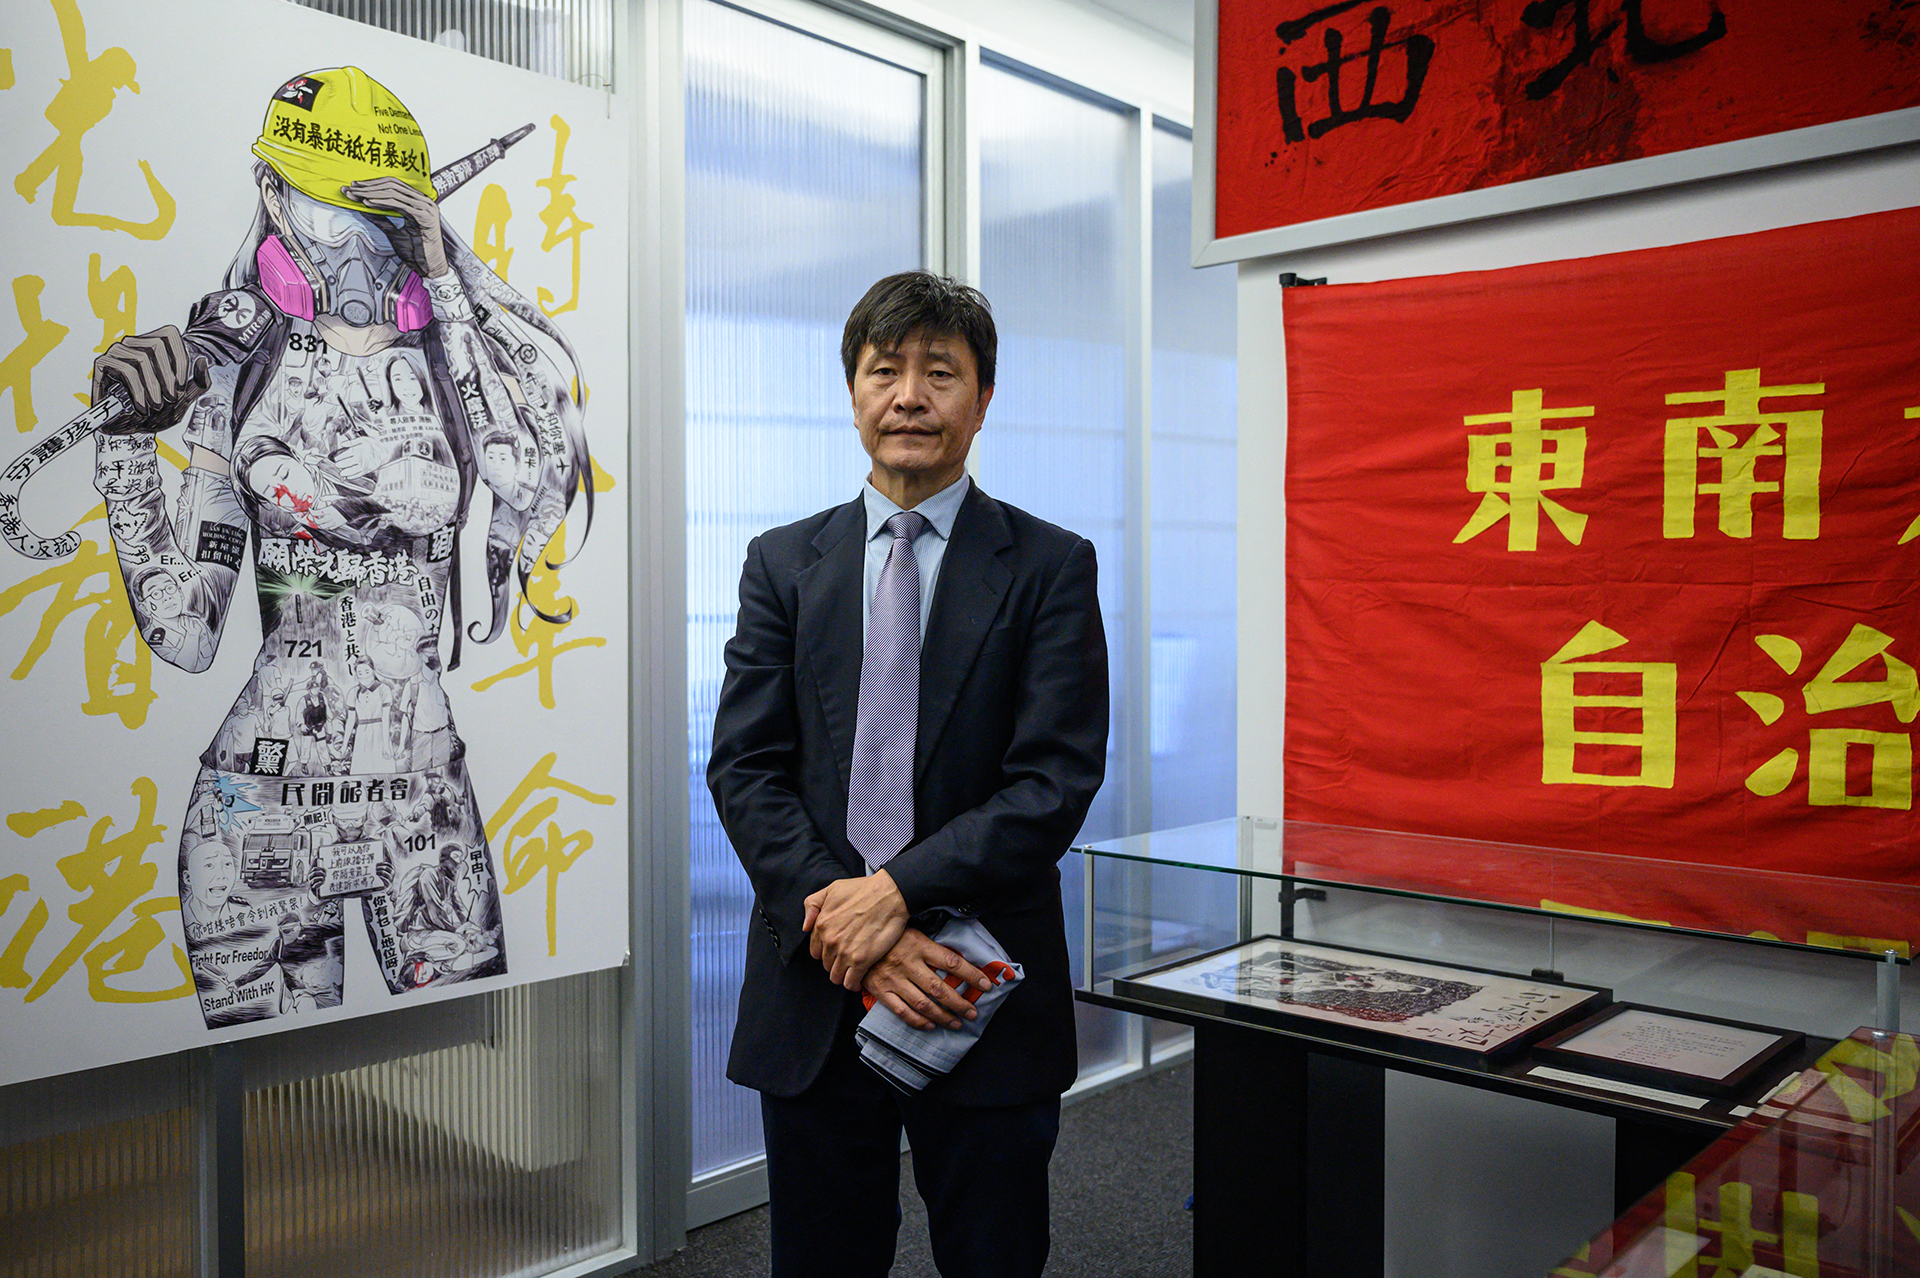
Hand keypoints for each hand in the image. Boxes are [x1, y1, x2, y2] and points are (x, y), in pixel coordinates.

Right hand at [92, 327, 207, 428]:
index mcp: (153, 345)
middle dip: (168, 376)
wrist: (129, 430)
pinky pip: (123, 370)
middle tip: (171, 398)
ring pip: (140, 358)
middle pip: (156, 345)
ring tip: (157, 405)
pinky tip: (141, 407)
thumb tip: (203, 360)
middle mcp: (134, 344)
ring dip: (153, 385)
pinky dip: (137, 391)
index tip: (182, 387)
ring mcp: (117, 352)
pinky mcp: (101, 364)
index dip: (180, 359)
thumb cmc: (156, 411)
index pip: (170, 334)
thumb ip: (199, 382)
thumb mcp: (184, 400)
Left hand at [343, 176, 447, 278]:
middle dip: (369, 186)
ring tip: (356, 195)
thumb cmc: (417, 253)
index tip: (356, 187)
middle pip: (392, 185)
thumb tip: (364, 209)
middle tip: (352, 189)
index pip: (394, 185)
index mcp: (419, 203)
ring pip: (393, 192)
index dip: (373, 184)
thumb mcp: (394, 233)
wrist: (431, 268)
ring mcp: (426, 208)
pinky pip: (398, 204)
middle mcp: (424, 202)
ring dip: (371, 193)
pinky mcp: (424, 216)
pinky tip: (368, 203)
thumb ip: (381, 219)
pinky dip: (381, 202)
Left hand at [802, 871, 908, 989]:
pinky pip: (850, 983)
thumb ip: (812, 905)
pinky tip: (860, 978)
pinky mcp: (861, 960)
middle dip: (836, 962)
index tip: (837, 950)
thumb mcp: (832, 889)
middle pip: (826, 964)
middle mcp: (830, 940)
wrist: (890, 894)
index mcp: (822, 924)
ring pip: (836, 976)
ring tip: (854, 969)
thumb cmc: (864, 890)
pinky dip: (854, 984)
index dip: (826, 951)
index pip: (815, 951)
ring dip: (844, 975)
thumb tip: (806, 926)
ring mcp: (845, 952)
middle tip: (848, 957)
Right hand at [861, 927, 996, 1030]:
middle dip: (960, 1003)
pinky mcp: (881, 991)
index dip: (971, 974)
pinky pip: (902, 1011)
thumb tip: (957, 958)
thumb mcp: (912, 930)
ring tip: (957, 1023)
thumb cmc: (888, 935)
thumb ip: (931, 945)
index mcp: (919, 945)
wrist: (853, 939)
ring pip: (924, 1004)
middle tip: (973, 1013)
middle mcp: (908, 963)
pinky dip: (918, 1021)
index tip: (986, 984)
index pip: (952, 962)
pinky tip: (930, 1025)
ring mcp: (894, 979)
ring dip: (943, 1016)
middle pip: (940, 988)